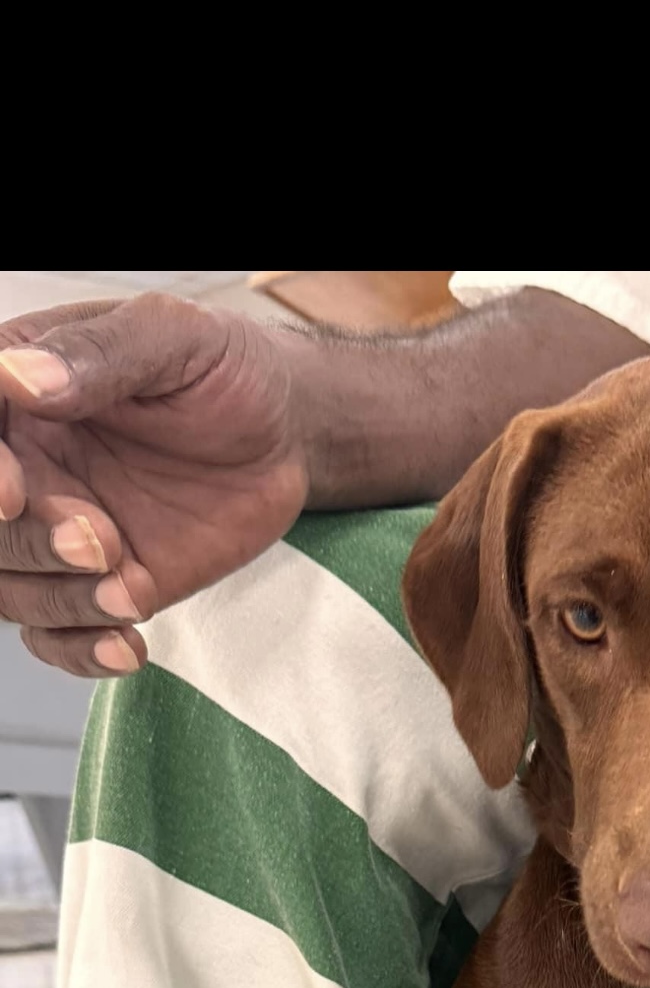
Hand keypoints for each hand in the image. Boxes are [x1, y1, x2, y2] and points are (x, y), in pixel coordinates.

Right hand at [0, 294, 312, 674]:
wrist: (283, 434)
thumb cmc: (224, 371)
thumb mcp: (174, 337)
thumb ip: (100, 354)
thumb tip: (21, 377)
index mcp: (17, 396)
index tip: (14, 492)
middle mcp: (22, 466)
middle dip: (30, 545)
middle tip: (100, 542)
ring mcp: (55, 531)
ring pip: (11, 589)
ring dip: (61, 602)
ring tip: (129, 592)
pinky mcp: (99, 583)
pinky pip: (59, 635)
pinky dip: (82, 650)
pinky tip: (128, 648)